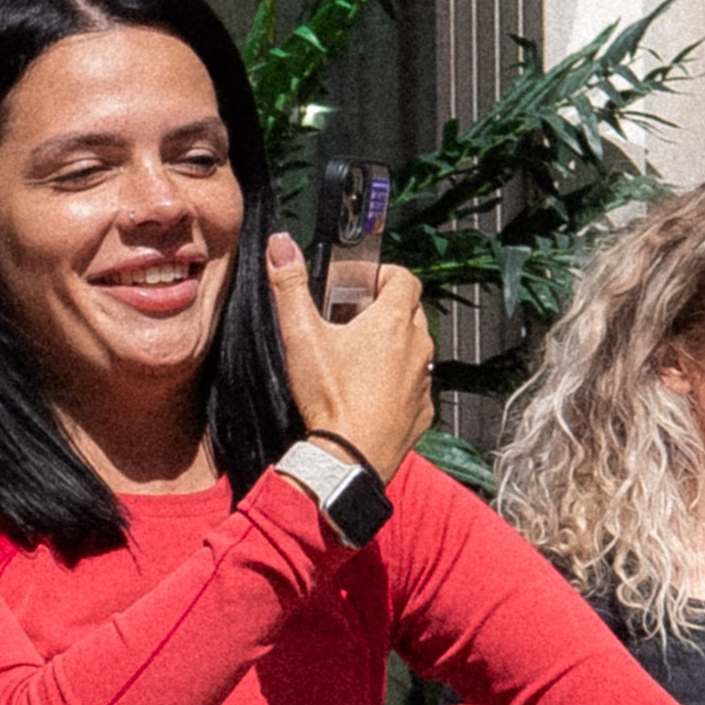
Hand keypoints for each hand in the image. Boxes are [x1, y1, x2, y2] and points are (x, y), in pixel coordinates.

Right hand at [266, 236, 433, 484]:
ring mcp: (423, 381)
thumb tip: (281, 246)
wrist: (349, 458)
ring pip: (415, 350)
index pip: (404, 278)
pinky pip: (415, 387)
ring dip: (393, 347)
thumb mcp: (302, 336)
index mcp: (393, 322)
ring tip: (359, 358)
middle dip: (384, 310)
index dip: (383, 274)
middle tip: (353, 320)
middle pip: (410, 312)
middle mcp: (417, 347)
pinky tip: (370, 393)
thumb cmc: (330, 399)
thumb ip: (291, 286)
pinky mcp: (422, 412)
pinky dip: (398, 383)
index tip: (361, 284)